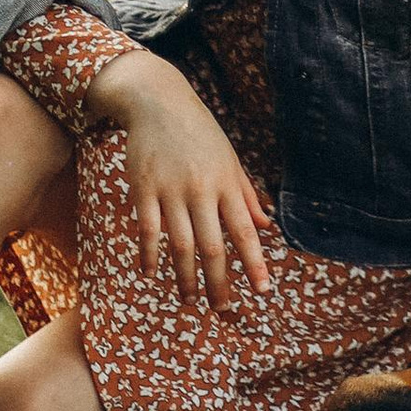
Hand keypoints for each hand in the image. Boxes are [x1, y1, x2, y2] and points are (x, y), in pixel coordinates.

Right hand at [86, 51, 271, 310]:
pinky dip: (150, 255)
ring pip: (181, 245)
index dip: (255, 263)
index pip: (245, 231)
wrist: (158, 101)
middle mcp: (201, 190)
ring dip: (186, 277)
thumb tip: (267, 225)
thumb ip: (247, 194)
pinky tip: (152, 274)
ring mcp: (171, 190)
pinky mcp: (143, 189)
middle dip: (219, 282)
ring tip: (190, 300)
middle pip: (213, 247)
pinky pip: (147, 230)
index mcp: (226, 183)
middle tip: (222, 309)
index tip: (263, 290)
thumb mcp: (230, 159)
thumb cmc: (200, 133)